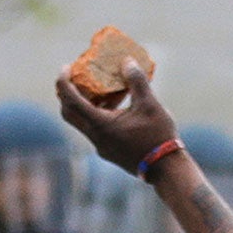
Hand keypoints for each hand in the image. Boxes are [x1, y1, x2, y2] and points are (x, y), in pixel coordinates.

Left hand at [55, 60, 175, 174]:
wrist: (168, 171)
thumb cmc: (159, 137)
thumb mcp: (150, 104)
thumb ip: (136, 81)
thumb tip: (127, 61)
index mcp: (100, 124)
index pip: (69, 99)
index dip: (63, 80)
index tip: (67, 68)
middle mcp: (95, 137)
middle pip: (69, 113)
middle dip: (68, 94)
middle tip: (77, 79)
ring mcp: (102, 148)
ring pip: (83, 122)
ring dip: (87, 105)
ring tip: (104, 92)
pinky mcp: (111, 153)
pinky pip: (96, 132)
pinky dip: (99, 117)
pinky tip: (117, 110)